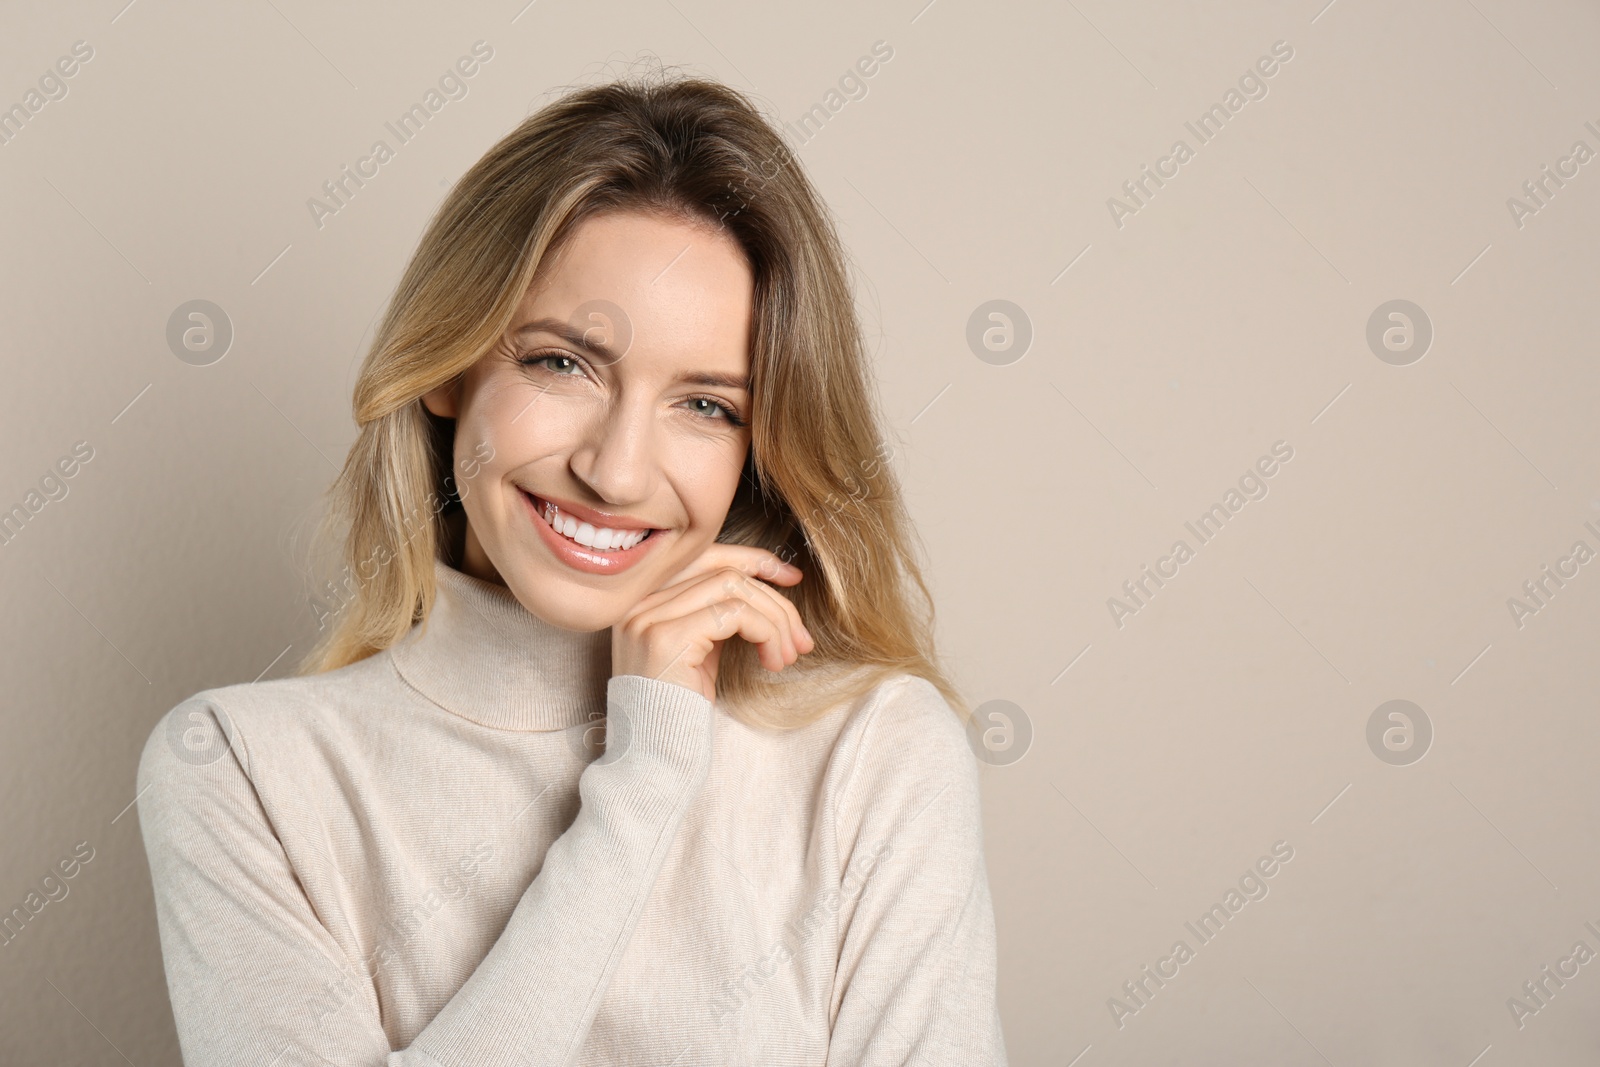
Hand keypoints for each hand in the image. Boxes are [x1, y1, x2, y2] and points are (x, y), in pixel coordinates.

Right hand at [611, 544, 815, 701]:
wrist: (652, 758)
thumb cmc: (680, 711)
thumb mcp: (700, 653)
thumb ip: (718, 617)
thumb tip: (769, 593)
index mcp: (645, 599)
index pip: (705, 555)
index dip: (754, 560)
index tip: (791, 577)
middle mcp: (639, 601)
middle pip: (724, 570)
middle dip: (774, 599)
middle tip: (801, 638)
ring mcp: (648, 616)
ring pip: (733, 587)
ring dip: (775, 619)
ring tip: (788, 655)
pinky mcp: (666, 637)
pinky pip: (733, 614)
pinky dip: (766, 633)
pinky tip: (772, 661)